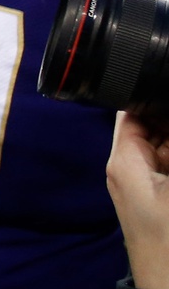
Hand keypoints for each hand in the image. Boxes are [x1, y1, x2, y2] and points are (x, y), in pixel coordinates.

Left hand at [109, 110, 168, 288]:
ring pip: (164, 148)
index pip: (132, 110)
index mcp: (124, 159)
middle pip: (154, 127)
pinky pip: (167, 168)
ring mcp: (143, 186)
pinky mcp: (157, 199)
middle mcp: (127, 169)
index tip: (168, 89)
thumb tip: (166, 118)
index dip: (155, 97)